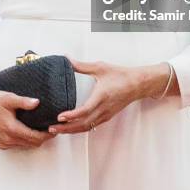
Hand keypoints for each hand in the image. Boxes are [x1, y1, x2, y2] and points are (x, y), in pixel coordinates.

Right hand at [0, 79, 55, 149]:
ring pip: (25, 145)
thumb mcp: (9, 98)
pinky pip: (17, 144)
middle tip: (51, 128)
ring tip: (42, 128)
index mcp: (11, 129)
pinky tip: (28, 129)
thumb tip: (37, 103)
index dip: (46, 135)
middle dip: (43, 138)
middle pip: (32, 144)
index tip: (54, 129)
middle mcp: (7, 139)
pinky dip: (25, 139)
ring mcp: (3, 142)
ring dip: (34, 139)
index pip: (34, 137)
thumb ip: (24, 102)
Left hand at [47, 59, 174, 134]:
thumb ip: (81, 65)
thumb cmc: (120, 74)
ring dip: (71, 130)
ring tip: (57, 130)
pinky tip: (71, 127)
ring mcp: (105, 115)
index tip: (60, 116)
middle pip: (82, 124)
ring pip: (86, 127)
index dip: (71, 115)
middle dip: (66, 128)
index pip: (85, 110)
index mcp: (101, 97)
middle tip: (51, 128)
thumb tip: (67, 59)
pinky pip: (91, 126)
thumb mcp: (100, 67)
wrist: (137, 84)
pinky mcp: (107, 117)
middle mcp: (103, 109)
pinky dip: (79, 129)